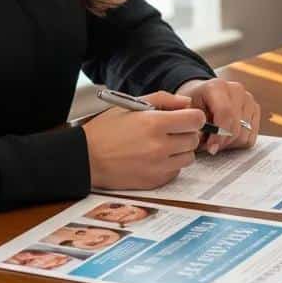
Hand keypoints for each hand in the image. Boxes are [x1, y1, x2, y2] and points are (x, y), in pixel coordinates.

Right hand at [83, 90, 205, 188]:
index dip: (193, 117)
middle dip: (186, 133)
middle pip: (194, 139)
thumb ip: (164, 100)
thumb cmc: (106, 130)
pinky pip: (176, 171)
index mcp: (155, 124)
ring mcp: (157, 167)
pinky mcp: (154, 182)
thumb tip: (187, 104)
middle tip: (171, 131)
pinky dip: (171, 165)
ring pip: (189, 157)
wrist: (85, 159)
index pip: (196, 120)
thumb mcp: (132, 105)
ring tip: (163, 145)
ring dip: (181, 150)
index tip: (186, 118)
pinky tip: (156, 158)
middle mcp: (159, 147)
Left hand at [176, 78, 259, 154]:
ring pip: (245, 134)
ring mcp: (248, 98)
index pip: (225, 112)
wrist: (201, 95)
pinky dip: (238, 142)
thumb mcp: (186, 113)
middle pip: (236, 126)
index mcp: (217, 86)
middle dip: (222, 142)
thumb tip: (206, 142)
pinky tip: (226, 136)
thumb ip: (193, 126)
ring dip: (229, 143)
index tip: (211, 148)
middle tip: (208, 146)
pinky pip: (251, 137)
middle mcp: (236, 89)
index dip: (219, 135)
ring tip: (216, 139)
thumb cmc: (193, 105)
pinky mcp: (255, 108)